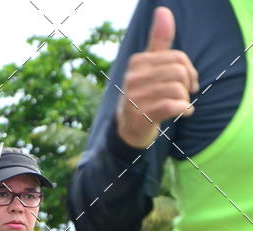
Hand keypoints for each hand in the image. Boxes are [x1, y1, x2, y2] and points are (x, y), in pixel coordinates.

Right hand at [116, 6, 198, 148]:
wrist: (128, 130)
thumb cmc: (144, 95)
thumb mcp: (150, 67)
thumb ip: (159, 41)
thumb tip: (163, 10)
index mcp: (138, 62)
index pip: (177, 57)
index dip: (189, 69)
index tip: (189, 81)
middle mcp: (133, 78)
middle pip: (178, 72)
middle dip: (187, 84)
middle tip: (187, 94)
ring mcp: (135, 98)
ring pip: (177, 89)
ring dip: (185, 99)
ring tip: (182, 105)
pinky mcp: (140, 117)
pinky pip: (172, 106)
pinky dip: (183, 109)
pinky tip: (184, 112)